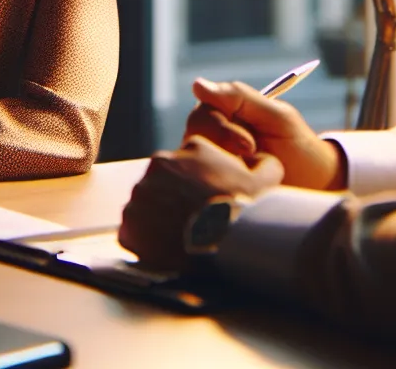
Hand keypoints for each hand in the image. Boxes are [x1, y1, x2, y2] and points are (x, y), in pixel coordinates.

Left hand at [117, 136, 282, 271]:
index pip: (191, 160)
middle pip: (166, 179)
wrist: (222, 245)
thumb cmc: (243, 211)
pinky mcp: (129, 223)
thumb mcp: (266, 181)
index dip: (199, 180)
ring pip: (148, 203)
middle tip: (194, 218)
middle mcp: (160, 163)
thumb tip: (264, 158)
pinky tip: (166, 247)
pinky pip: (135, 229)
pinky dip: (147, 238)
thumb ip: (265, 163)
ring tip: (180, 235)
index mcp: (192, 147)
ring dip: (160, 216)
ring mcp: (141, 194)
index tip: (206, 197)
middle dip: (176, 196)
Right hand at [181, 78, 344, 189]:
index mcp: (225, 112)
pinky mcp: (212, 189)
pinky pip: (199, 187)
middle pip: (194, 135)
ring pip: (194, 161)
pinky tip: (241, 193)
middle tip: (252, 159)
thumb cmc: (297, 146)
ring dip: (223, 170)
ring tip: (251, 178)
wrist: (313, 186)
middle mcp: (211, 136)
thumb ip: (241, 97)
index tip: (249, 145)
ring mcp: (209, 163)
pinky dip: (221, 189)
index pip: (203, 112)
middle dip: (223, 147)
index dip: (221, 128)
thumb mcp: (276, 117)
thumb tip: (197, 83)